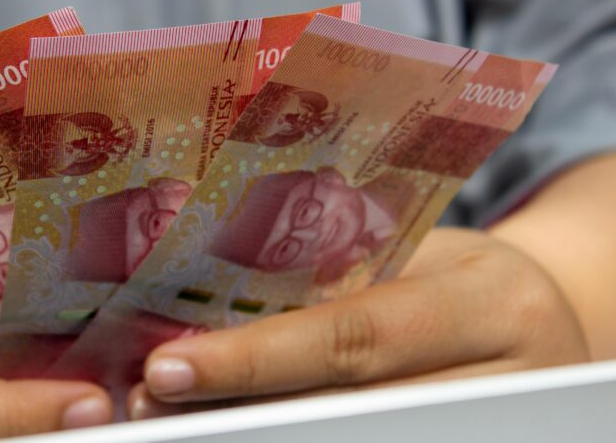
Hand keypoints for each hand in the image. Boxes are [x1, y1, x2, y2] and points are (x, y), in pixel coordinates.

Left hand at [129, 228, 588, 418]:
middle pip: (344, 412)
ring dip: (251, 429)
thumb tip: (200, 299)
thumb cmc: (455, 274)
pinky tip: (234, 420)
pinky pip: (360, 439)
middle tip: (150, 401)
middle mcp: (499, 381)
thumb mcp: (411, 256)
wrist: (531, 320)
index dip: (254, 359)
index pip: (353, 337)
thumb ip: (329, 280)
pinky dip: (288, 431)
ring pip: (348, 438)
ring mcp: (487, 429)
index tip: (167, 368)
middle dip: (238, 410)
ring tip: (177, 417)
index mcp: (486, 306)